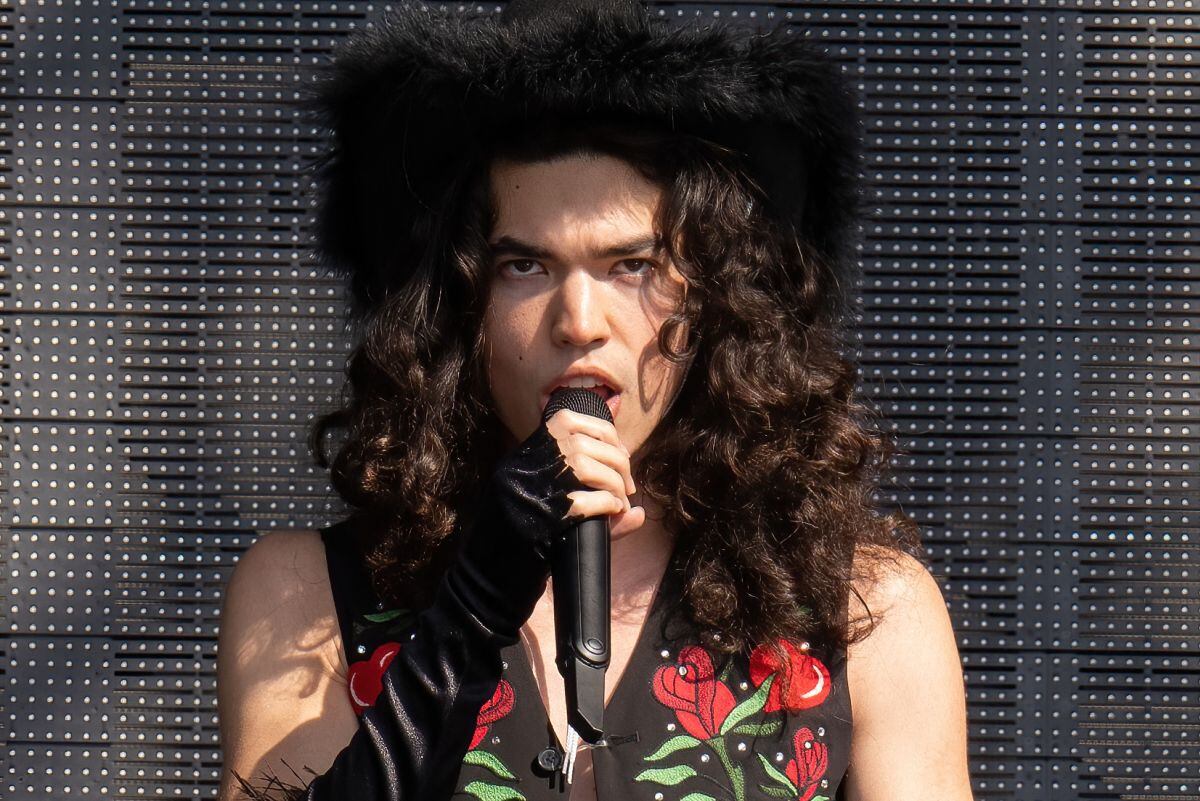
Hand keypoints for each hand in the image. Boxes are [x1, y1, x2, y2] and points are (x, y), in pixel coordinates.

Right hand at [543, 408, 645, 537]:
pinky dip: (609, 506)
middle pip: (611, 455)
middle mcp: (557, 446)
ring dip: (617, 491)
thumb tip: (618, 402)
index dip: (620, 449)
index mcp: (557, 425)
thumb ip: (587, 436)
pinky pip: (599, 501)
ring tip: (619, 502)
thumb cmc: (535, 478)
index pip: (605, 430)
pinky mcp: (560, 505)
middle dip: (624, 474)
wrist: (501, 509)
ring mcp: (558, 474)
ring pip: (605, 476)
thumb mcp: (554, 448)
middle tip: (626, 489)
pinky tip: (610, 510)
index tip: (624, 463)